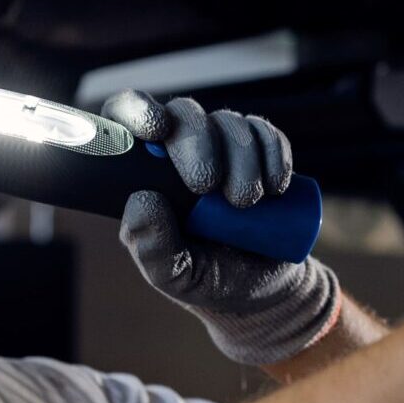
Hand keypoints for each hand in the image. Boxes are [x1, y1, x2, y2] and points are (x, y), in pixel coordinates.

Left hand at [99, 91, 340, 366]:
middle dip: (198, 143)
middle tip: (208, 186)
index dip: (138, 112)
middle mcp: (180, 152)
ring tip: (247, 203)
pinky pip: (265, 133)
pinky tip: (276, 186)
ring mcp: (222, 147)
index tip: (156, 130)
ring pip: (227, 122)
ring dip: (242, 158)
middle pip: (183, 114)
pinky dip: (273, 153)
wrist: (263, 290)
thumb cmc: (206, 279)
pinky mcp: (260, 152)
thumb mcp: (173, 276)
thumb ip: (151, 246)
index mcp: (146, 175)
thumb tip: (141, 199)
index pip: (127, 121)